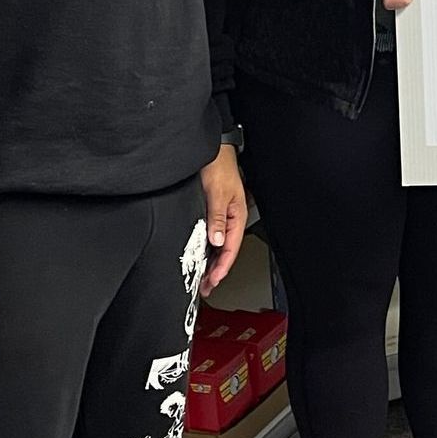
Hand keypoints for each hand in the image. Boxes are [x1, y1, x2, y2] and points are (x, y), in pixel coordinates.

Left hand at [200, 144, 246, 297]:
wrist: (212, 150)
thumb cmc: (219, 166)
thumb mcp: (218, 193)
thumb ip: (218, 217)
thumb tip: (218, 240)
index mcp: (237, 216)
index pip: (231, 248)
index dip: (222, 267)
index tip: (213, 280)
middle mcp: (230, 219)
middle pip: (225, 251)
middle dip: (216, 271)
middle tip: (205, 287)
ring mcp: (221, 216)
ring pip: (217, 245)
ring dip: (210, 262)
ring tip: (202, 278)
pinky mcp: (211, 212)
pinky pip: (210, 236)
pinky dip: (205, 249)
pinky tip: (199, 257)